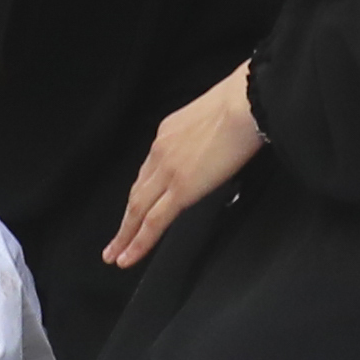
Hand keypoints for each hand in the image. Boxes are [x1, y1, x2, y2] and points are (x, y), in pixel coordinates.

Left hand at [101, 63, 260, 270]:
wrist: (245, 102)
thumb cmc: (243, 103)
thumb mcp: (212, 116)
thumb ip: (206, 135)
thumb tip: (216, 146)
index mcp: (167, 132)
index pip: (149, 170)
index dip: (141, 193)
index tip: (136, 208)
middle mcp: (160, 150)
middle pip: (136, 193)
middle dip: (125, 220)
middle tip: (114, 243)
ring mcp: (167, 170)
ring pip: (138, 210)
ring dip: (125, 235)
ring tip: (116, 255)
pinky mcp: (180, 188)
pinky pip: (154, 221)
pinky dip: (139, 241)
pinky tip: (129, 256)